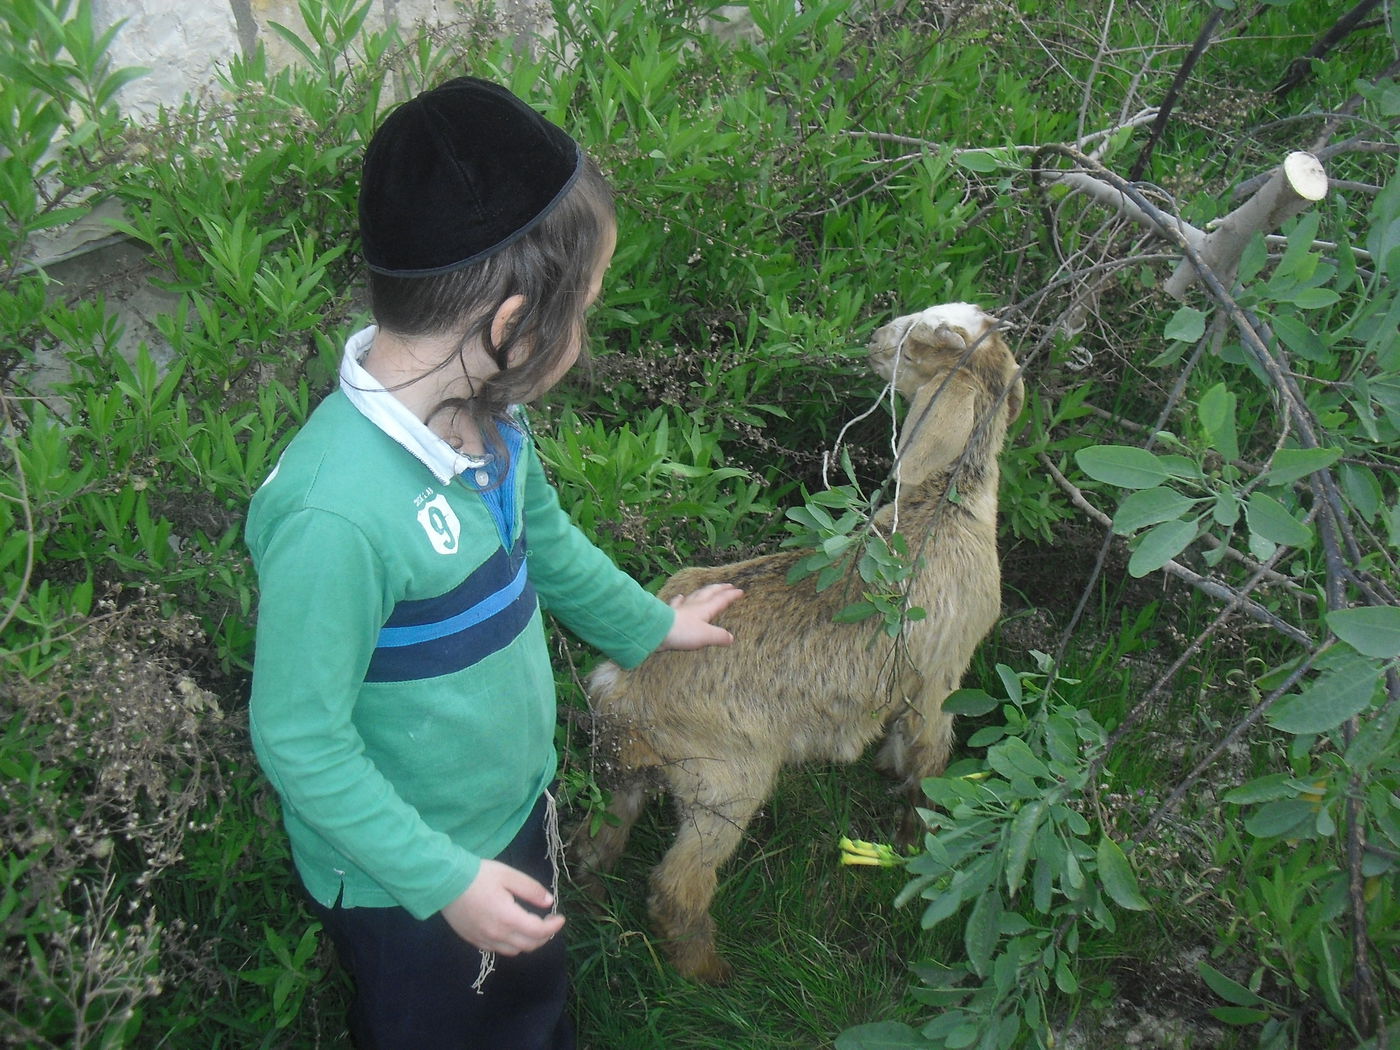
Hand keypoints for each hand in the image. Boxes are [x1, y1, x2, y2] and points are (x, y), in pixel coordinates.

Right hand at [440, 859, 564, 954]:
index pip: (538, 931)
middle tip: (549, 922)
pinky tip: (512, 931)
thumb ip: (531, 889)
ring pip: (514, 951)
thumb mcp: (509, 875)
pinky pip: (498, 950)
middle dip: (544, 936)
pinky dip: (511, 944)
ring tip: (532, 928)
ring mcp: (484, 940)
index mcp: (508, 917)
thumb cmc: (479, 875)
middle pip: (529, 945)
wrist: (445, 882)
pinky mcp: (474, 940)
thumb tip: (549, 902)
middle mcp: (497, 934)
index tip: (560, 918)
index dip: (553, 927)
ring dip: (528, 942)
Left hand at [658, 583, 743, 650]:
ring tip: (706, 588)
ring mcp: (680, 608)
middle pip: (708, 593)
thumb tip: (730, 638)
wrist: (658, 630)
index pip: (720, 600)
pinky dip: (680, 599)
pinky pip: (676, 603)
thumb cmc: (683, 632)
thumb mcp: (706, 636)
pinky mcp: (669, 613)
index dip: (730, 595)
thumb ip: (719, 636)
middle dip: (719, 588)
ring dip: (702, 591)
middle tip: (727, 585)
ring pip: (694, 596)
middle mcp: (693, 606)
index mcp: (704, 609)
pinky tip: (680, 596)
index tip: (740, 590)